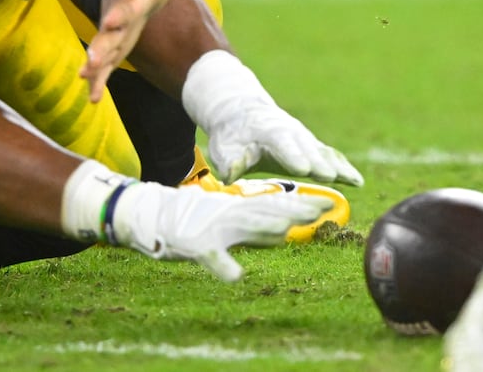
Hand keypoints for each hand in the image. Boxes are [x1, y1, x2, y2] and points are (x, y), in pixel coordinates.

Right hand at [79, 0, 191, 102]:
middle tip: (90, 62)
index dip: (118, 14)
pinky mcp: (114, 47)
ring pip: (103, 53)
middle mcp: (117, 20)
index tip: (111, 21)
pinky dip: (98, 81)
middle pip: (107, 36)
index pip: (124, 8)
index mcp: (130, 1)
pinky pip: (105, 66)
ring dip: (95, 68)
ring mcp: (113, 35)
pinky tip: (92, 99)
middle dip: (99, 49)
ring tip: (84, 81)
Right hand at [109, 181, 333, 282]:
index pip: (277, 205)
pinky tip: (237, 277)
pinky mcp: (197, 246)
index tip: (330, 205)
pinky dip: (225, 267)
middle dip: (295, 211)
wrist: (153, 214)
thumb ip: (255, 230)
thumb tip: (284, 234)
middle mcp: (231, 215)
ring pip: (244, 226)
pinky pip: (213, 258)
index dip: (303, 206)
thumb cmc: (196, 221)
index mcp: (240, 209)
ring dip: (266, 228)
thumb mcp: (230, 223)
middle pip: (268, 212)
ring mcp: (215, 228)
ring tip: (288, 230)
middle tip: (324, 209)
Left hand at [200, 97, 363, 186]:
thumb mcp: (223, 147)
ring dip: (337, 165)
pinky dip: (343, 167)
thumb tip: (230, 175)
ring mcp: (304, 138)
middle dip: (319, 162)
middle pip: (307, 148)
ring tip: (354, 180)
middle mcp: (291, 132)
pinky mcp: (311, 147)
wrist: (243, 112)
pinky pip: (329, 156)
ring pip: (322, 151)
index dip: (293, 156)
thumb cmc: (232, 135)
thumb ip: (229, 161)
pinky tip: (357, 181)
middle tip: (331, 176)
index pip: (282, 143)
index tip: (304, 169)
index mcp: (268, 131)